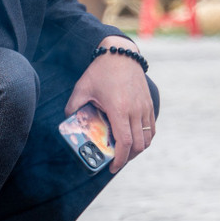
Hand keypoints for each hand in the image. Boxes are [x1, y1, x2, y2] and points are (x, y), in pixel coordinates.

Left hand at [65, 35, 154, 172]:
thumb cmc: (101, 70)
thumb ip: (73, 106)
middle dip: (128, 158)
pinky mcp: (149, 103)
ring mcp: (144, 107)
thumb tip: (68, 120)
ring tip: (126, 152)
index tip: (113, 167)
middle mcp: (135, 110)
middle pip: (138, 144)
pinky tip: (135, 138)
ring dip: (138, 149)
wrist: (121, 53)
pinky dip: (145, 137)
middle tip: (117, 161)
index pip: (125, 142)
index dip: (120, 159)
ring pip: (147, 138)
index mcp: (119, 109)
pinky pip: (151, 127)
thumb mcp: (82, 87)